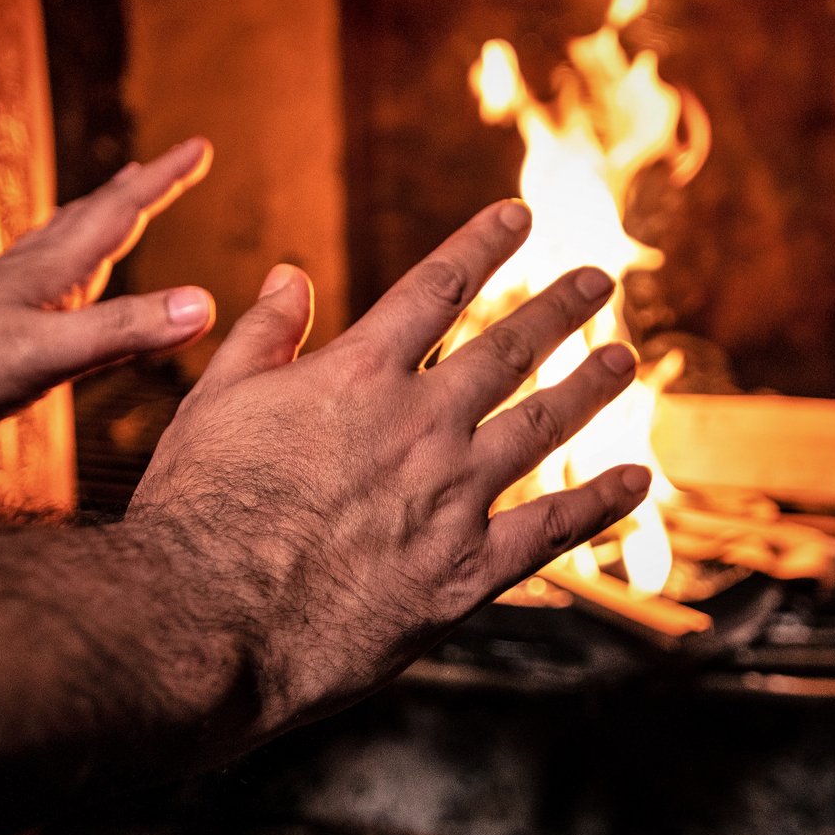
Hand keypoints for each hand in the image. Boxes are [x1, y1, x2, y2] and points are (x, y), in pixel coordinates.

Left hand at [0, 139, 216, 436]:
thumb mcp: (42, 355)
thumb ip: (122, 330)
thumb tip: (206, 302)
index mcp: (50, 273)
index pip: (120, 214)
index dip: (165, 180)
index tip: (200, 144)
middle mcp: (26, 274)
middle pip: (92, 217)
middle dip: (138, 190)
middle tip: (170, 164)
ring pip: (63, 246)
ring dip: (99, 223)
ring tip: (117, 210)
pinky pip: (40, 286)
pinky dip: (65, 273)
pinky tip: (46, 291)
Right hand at [130, 200, 649, 735]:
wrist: (206, 618)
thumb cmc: (198, 510)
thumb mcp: (215, 401)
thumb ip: (263, 334)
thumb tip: (289, 273)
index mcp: (359, 374)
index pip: (437, 288)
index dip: (484, 244)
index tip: (520, 216)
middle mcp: (420, 423)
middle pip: (509, 348)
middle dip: (560, 307)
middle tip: (600, 278)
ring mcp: (451, 496)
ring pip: (542, 425)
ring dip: (590, 387)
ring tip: (623, 359)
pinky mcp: (465, 571)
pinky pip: (551, 528)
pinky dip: (599, 503)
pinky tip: (637, 481)